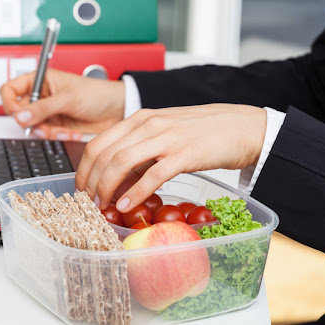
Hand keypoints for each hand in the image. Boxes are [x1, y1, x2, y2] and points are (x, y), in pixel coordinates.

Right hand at [0, 69, 124, 139]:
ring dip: (47, 132)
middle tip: (42, 125)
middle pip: (19, 112)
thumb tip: (21, 116)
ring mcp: (49, 113)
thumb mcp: (68, 99)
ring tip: (62, 130)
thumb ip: (43, 108)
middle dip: (31, 122)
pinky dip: (58, 136)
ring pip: (33, 127)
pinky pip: (48, 135)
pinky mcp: (57, 126)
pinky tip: (71, 132)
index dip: (10, 103)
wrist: (117, 110)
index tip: (19, 113)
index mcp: (41, 81)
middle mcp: (42, 96)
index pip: (10, 90)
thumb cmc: (97, 94)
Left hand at [75, 104, 266, 210]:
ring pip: (121, 163)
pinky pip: (152, 175)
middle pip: (104, 154)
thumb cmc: (202, 132)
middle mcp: (148, 125)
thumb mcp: (164, 133)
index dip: (84, 170)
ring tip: (103, 206)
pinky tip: (126, 205)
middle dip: (90, 182)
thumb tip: (118, 177)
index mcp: (140, 119)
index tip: (82, 189)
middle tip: (88, 202)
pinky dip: (135, 193)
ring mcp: (166, 138)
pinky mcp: (185, 154)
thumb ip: (140, 149)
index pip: (98, 143)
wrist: (242, 127)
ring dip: (106, 188)